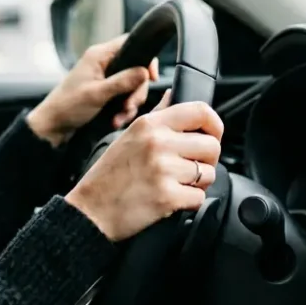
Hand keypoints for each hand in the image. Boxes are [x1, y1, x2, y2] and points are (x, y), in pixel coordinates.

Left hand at [26, 34, 158, 146]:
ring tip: (119, 118)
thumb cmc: (68, 106)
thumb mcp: (97, 94)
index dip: (145, 59)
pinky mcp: (105, 92)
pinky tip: (116, 121)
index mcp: (99, 55)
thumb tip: (145, 71)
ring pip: (132, 86)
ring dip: (129, 104)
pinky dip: (123, 110)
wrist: (53, 126)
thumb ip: (122, 81)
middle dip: (136, 91)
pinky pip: (124, 97)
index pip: (131, 43)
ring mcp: (105, 78)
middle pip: (136, 69)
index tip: (151, 77)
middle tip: (129, 107)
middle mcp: (104, 63)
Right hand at [64, 94, 223, 241]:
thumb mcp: (129, 135)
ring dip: (198, 183)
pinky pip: (200, 197)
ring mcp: (163, 169)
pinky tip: (171, 200)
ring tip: (175, 185)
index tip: (212, 136)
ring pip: (208, 173)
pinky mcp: (167, 196)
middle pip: (212, 146)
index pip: (201, 111)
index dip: (215, 125)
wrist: (91, 211)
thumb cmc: (109, 175)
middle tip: (189, 168)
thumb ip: (157, 114)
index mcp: (150, 124)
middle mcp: (158, 143)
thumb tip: (174, 94)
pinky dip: (190, 202)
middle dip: (206, 161)